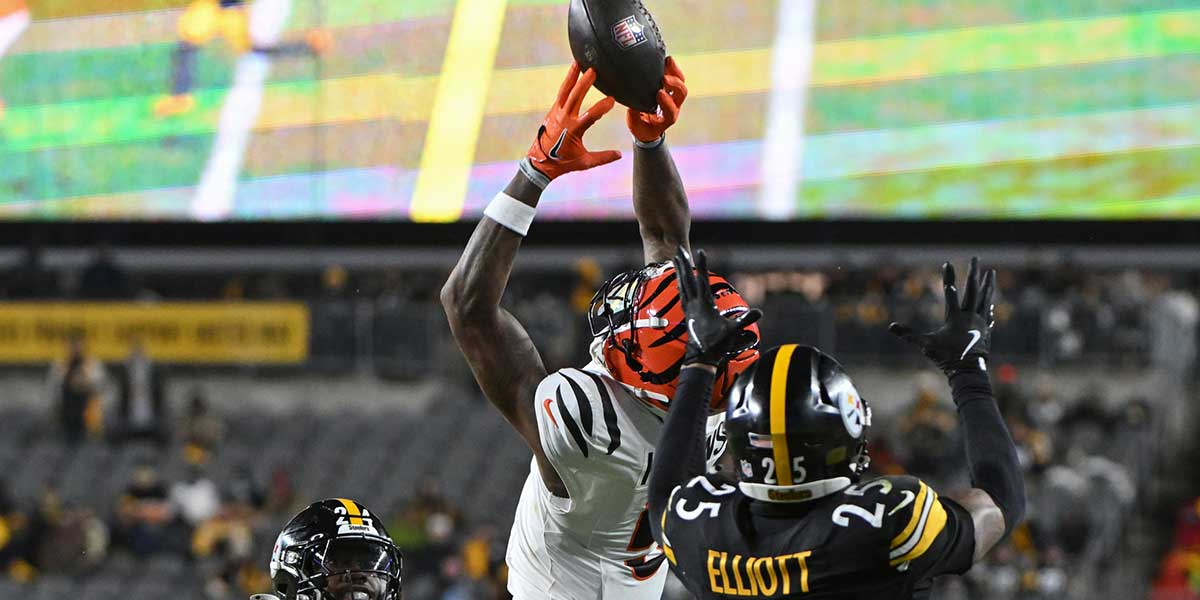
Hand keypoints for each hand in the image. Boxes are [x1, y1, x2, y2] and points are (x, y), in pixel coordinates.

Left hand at [527, 63, 621, 180]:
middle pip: (575, 97)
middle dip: (584, 83)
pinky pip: (561, 94)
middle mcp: (564, 119)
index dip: (602, 107)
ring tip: (578, 62)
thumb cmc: (563, 163)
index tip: (612, 100)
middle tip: (593, 70)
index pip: (590, 116)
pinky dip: (567, 83)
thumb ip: (603, 157)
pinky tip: (573, 72)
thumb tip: (620, 155)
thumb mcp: (584, 162)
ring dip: (572, 76)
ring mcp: (556, 113)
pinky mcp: (553, 111)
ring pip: (565, 91)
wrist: (540, 163)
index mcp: (573, 130)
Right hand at [627, 56, 687, 142]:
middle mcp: (673, 106)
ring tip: (668, 60)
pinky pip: (674, 75)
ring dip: (675, 71)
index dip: (667, 102)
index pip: (671, 111)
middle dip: (675, 84)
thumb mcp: (635, 124)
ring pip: (680, 82)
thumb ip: (634, 113)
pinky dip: (670, 67)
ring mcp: (672, 95)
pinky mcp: (669, 87)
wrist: (646, 126)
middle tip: (664, 78)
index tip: (659, 93)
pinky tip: (664, 58)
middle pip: (681, 94)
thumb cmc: (640, 127)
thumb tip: (631, 100)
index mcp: (667, 119)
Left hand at [672, 246, 761, 366]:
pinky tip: (679, 279)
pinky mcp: (687, 313)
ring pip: (682, 284)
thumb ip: (744, 320)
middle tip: (678, 248)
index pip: (702, 280)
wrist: (701, 358)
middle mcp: (693, 304)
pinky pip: (682, 293)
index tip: (700, 251)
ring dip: (679, 270)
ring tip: (675, 258)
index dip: (701, 265)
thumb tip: (759, 312)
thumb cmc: (717, 345)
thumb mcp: (732, 331)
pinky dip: (680, 283)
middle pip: (687, 279)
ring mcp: (689, 308)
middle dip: (684, 263)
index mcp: (704, 305)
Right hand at [889, 258, 996, 374]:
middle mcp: (970, 316)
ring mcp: (980, 322)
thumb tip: (890, 326)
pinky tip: (990, 301)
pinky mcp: (985, 330)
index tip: (947, 263)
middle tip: (976, 258)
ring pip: (985, 298)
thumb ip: (908, 335)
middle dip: (973, 273)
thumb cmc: (947, 358)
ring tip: (991, 272)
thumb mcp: (925, 345)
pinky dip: (988, 304)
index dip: (948, 277)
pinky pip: (988, 312)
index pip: (950, 293)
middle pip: (973, 290)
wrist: (969, 371)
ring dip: (988, 284)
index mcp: (955, 318)